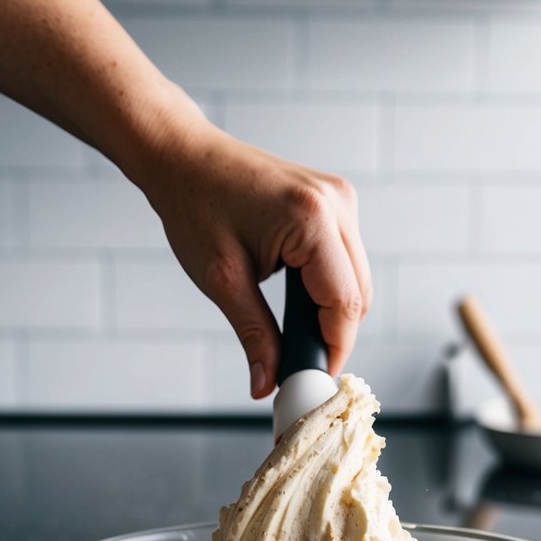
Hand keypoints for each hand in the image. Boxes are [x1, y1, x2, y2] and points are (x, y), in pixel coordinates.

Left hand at [136, 99, 371, 397]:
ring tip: (292, 333)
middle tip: (299, 365)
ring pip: (357, 279)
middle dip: (333, 335)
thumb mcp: (223, 280)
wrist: (183, 157)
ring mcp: (340, 198)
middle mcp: (337, 203)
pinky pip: (346, 259)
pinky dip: (328, 287)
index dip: (334, 349)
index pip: (344, 303)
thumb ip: (254, 335)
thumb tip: (266, 384)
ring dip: (331, 311)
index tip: (313, 380)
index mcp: (312, 219)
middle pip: (358, 294)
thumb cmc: (194, 206)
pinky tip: (296, 299)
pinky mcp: (335, 201)